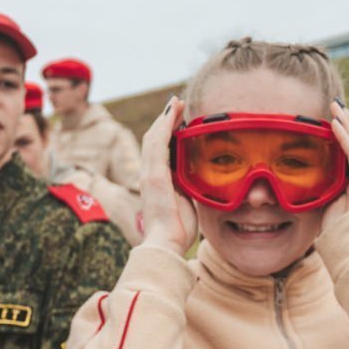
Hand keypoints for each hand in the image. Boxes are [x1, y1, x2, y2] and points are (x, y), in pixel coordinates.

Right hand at [137, 97, 197, 255]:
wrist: (167, 244)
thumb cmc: (177, 229)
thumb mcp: (186, 201)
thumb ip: (188, 186)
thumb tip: (199, 178)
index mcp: (157, 180)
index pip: (160, 149)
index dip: (167, 131)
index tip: (178, 118)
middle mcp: (149, 174)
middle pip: (154, 139)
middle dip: (165, 119)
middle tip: (176, 103)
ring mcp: (149, 175)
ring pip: (154, 137)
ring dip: (165, 118)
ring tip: (175, 103)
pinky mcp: (154, 177)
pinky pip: (158, 145)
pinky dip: (164, 127)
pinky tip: (172, 115)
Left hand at [322, 99, 348, 234]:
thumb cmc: (338, 232)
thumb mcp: (327, 203)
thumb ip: (325, 187)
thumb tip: (307, 176)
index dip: (347, 132)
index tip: (334, 117)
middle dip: (348, 122)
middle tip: (336, 104)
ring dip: (347, 123)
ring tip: (336, 107)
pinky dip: (346, 137)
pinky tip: (336, 124)